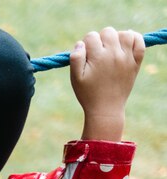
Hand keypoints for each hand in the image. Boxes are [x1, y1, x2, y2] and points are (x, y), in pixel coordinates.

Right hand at [70, 27, 143, 141]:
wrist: (106, 108)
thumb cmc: (88, 94)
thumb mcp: (75, 78)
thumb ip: (75, 58)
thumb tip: (81, 43)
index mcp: (97, 58)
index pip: (91, 36)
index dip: (86, 43)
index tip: (86, 54)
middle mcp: (114, 55)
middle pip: (108, 32)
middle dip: (101, 39)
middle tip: (98, 52)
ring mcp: (127, 58)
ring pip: (125, 34)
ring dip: (117, 37)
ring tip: (111, 47)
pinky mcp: (136, 62)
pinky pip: (140, 42)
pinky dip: (135, 38)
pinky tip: (126, 43)